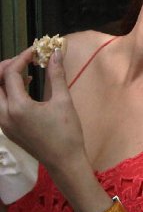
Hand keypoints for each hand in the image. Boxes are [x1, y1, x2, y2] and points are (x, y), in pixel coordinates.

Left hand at [0, 47, 86, 171]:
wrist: (64, 161)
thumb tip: (56, 53)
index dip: (23, 57)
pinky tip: (25, 87)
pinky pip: (0, 104)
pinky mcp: (7, 128)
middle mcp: (4, 115)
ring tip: (25, 71)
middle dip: (7, 67)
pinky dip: (7, 91)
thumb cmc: (67, 132)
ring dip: (6, 79)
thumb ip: (56, 75)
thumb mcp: (63, 101)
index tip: (37, 51)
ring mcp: (3, 123)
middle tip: (26, 59)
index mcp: (17, 107)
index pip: (11, 73)